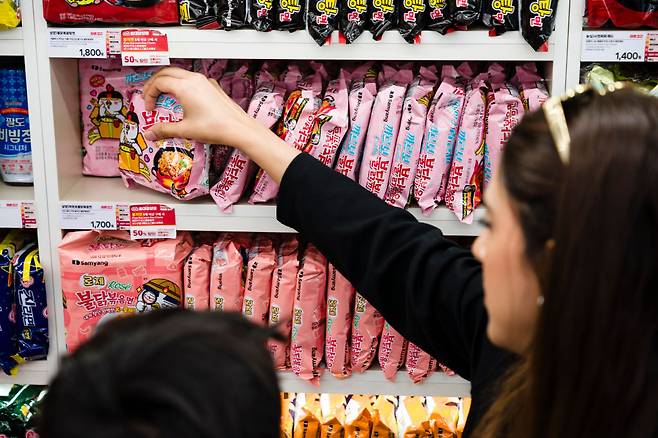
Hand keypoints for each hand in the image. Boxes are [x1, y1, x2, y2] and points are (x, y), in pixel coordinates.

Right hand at [143, 66, 299, 184]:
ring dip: (168, 83)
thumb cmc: (216, 127)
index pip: (159, 83)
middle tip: (149, 97)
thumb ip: (164, 130)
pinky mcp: (213, 87)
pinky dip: (181, 85)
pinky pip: (192, 80)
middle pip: (166, 73)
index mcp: (185, 86)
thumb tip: (150, 134)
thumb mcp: (185, 130)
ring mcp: (205, 82)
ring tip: (163, 97)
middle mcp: (194, 79)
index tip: (150, 108)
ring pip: (180, 74)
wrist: (239, 129)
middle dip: (154, 84)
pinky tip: (183, 99)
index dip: (149, 94)